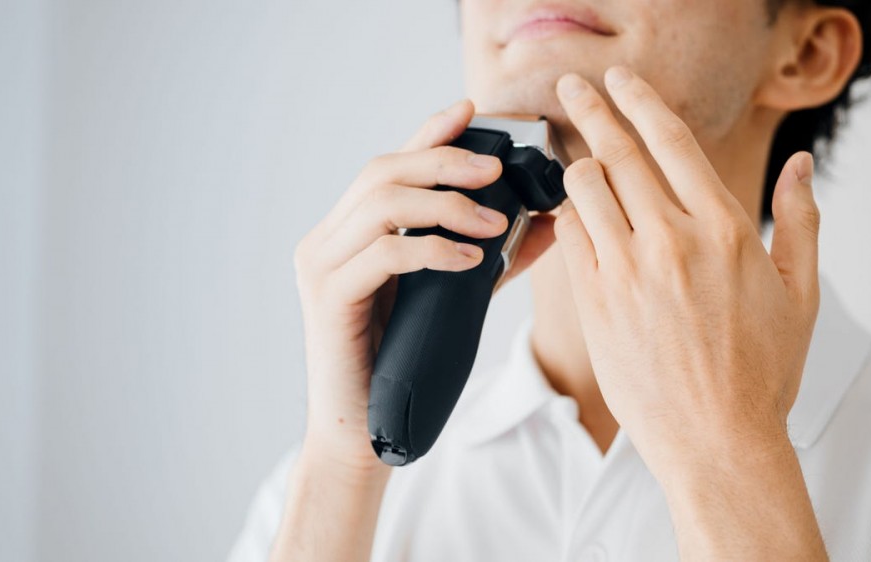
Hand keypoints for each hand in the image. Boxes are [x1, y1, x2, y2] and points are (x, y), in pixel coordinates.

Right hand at [293, 98, 555, 472]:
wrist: (366, 429)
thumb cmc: (407, 361)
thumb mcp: (456, 296)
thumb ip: (494, 257)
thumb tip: (548, 224)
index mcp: (351, 232)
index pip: (389, 166)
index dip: (428, 134)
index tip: (470, 113)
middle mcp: (328, 239)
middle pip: (382, 172)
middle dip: (443, 161)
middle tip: (496, 170)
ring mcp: (322, 265)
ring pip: (380, 203)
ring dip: (444, 204)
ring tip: (493, 222)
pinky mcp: (328, 297)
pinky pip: (382, 253)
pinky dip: (430, 248)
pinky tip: (468, 259)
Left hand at [552, 65, 821, 479]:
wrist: (715, 440)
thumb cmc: (761, 371)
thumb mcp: (800, 294)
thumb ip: (800, 220)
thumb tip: (801, 165)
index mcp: (725, 230)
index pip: (673, 142)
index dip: (640, 101)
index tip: (620, 81)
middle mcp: (671, 241)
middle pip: (618, 152)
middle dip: (589, 109)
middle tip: (571, 86)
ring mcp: (626, 271)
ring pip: (583, 188)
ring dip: (577, 165)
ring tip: (576, 162)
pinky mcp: (594, 301)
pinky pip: (568, 235)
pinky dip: (567, 216)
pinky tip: (573, 218)